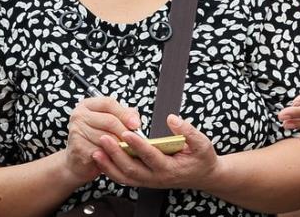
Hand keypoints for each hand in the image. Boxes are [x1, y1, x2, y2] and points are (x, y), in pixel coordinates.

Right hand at [63, 97, 142, 184]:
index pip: (108, 103)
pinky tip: (117, 158)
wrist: (79, 161)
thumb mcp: (110, 124)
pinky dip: (112, 155)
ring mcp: (77, 131)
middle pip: (109, 121)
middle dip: (125, 132)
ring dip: (121, 145)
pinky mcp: (78, 147)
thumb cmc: (97, 140)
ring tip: (129, 150)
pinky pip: (101, 150)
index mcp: (88, 105)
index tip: (136, 124)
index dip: (125, 114)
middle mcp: (79, 115)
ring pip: (107, 137)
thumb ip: (123, 116)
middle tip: (137, 141)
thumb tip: (135, 121)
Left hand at [91, 114, 219, 189]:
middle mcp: (157, 178)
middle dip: (116, 154)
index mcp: (171, 168)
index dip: (138, 145)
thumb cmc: (202, 159)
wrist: (203, 176)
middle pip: (132, 169)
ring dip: (109, 165)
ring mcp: (149, 181)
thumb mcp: (202, 144)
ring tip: (96, 150)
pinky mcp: (144, 181)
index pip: (151, 157)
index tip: (127, 132)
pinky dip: (110, 170)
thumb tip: (172, 119)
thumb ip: (188, 131)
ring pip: (125, 177)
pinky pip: (124, 178)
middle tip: (104, 138)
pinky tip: (101, 158)